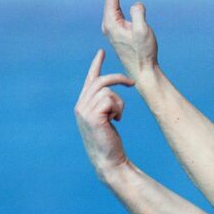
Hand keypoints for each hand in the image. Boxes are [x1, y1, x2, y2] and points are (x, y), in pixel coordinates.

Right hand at [74, 49, 135, 177]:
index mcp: (83, 105)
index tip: (101, 52)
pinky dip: (118, 108)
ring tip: (118, 117)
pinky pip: (110, 99)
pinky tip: (117, 120)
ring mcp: (84, 110)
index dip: (96, 65)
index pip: (89, 80)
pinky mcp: (92, 116)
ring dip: (119, 102)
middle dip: (118, 79)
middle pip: (100, 81)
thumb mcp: (106, 120)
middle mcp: (80, 106)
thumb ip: (105, 105)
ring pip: (107, 90)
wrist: (109, 161)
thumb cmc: (110, 144)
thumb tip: (111, 92)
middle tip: (132, 83)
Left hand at [101, 0, 156, 78]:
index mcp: (110, 21)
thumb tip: (136, 5)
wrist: (143, 73)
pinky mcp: (117, 32)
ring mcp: (111, 28)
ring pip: (110, 1)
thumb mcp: (143, 31)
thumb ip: (138, 12)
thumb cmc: (144, 54)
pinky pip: (113, 9)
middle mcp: (107, 23)